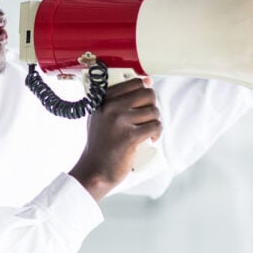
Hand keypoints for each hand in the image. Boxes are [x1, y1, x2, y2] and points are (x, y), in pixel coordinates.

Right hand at [69, 78, 160, 200]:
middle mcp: (110, 108)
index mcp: (103, 100)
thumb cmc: (101, 144)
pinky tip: (150, 139)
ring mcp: (119, 121)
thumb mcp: (100, 116)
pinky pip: (155, 126)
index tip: (142, 105)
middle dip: (151, 107)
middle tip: (145, 120)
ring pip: (153, 112)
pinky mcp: (130, 137)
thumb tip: (147, 81)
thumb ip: (118, 99)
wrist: (95, 170)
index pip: (135, 83)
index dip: (144, 93)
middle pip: (147, 94)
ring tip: (146, 132)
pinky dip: (157, 133)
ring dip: (154, 122)